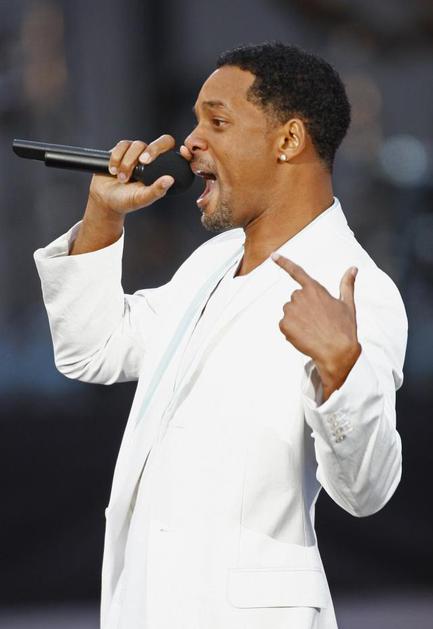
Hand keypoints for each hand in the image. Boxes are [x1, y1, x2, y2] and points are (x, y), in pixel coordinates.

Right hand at [88, 135, 177, 215]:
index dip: (183, 151)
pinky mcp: (121, 150)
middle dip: (152, 150)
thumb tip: (170, 179)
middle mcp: (150, 159)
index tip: (183, 151)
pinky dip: (117, 157)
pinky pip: (122, 145)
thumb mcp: (142, 198)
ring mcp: (136, 153)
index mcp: (160, 170)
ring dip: (128, 162)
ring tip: (122, 178)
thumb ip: (156, 190)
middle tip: (143, 162)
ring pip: (137, 144)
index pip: (175, 156)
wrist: (103, 199)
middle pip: (160, 142)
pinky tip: (113, 170)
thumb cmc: (125, 201)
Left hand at [272, 253, 361, 399]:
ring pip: (289, 313)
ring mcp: (290, 310)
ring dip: (297, 320)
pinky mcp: (284, 324)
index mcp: (315, 289)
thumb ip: (347, 284)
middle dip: (303, 308)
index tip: (273, 255)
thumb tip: (353, 268)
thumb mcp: (348, 304)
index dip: (284, 263)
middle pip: (295, 299)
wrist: (337, 352)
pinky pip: (284, 326)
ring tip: (312, 330)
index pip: (297, 272)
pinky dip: (291, 332)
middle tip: (317, 321)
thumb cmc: (344, 329)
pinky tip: (305, 337)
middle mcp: (300, 296)